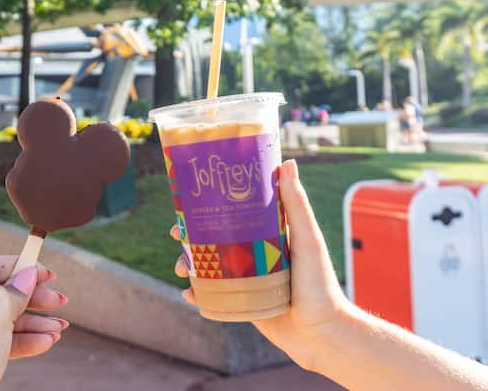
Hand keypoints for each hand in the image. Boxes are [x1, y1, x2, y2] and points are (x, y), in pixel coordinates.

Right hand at [171, 159, 350, 369]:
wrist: (322, 335)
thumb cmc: (321, 284)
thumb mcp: (307, 240)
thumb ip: (296, 205)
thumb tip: (287, 163)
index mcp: (266, 234)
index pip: (232, 214)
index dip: (208, 207)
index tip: (187, 201)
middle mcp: (253, 254)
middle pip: (212, 239)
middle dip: (188, 236)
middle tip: (174, 235)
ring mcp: (246, 278)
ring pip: (208, 266)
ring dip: (188, 264)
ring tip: (181, 270)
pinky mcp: (242, 302)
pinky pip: (213, 295)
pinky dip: (198, 294)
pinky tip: (190, 295)